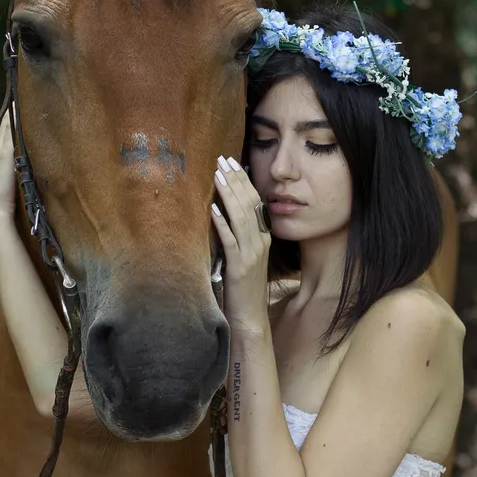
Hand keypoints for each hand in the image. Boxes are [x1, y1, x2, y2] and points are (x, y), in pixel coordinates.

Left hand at [210, 156, 271, 336]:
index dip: (243, 181)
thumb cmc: (243, 286)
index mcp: (263, 237)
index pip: (255, 201)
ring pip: (241, 218)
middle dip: (235, 180)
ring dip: (228, 195)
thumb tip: (225, 210)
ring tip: (217, 176)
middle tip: (222, 160)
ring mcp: (251, 254)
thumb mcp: (246, 254)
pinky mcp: (239, 267)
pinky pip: (230, 241)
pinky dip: (222, 225)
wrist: (250, 316)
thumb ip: (240, 233)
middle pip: (249, 204)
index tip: (231, 163)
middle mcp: (261, 242)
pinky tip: (213, 210)